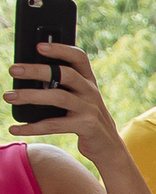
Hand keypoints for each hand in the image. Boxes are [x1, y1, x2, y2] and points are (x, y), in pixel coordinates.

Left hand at [8, 43, 122, 158]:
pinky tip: (15, 128)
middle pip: (65, 74)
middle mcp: (91, 92)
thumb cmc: (85, 118)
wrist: (109, 147)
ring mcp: (90, 109)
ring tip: (9, 96)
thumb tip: (26, 75)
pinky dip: (32, 127)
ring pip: (58, 97)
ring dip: (30, 96)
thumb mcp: (79, 99)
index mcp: (88, 81)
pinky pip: (55, 125)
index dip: (61, 49)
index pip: (78, 57)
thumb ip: (61, 86)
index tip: (39, 46)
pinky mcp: (87, 127)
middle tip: (13, 70)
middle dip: (37, 70)